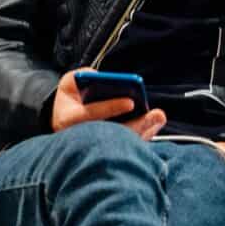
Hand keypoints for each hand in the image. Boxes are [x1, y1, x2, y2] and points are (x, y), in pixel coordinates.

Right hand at [51, 68, 166, 139]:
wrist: (65, 118)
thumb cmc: (71, 98)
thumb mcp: (70, 83)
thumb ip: (82, 76)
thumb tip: (101, 76)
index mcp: (68, 119)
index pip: (91, 114)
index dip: (110, 107)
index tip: (130, 102)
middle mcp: (81, 137)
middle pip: (112, 134)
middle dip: (137, 124)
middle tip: (156, 115)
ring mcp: (96, 145)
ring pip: (123, 142)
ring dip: (144, 130)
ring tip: (159, 117)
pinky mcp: (109, 149)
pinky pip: (129, 144)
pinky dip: (144, 134)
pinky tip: (156, 123)